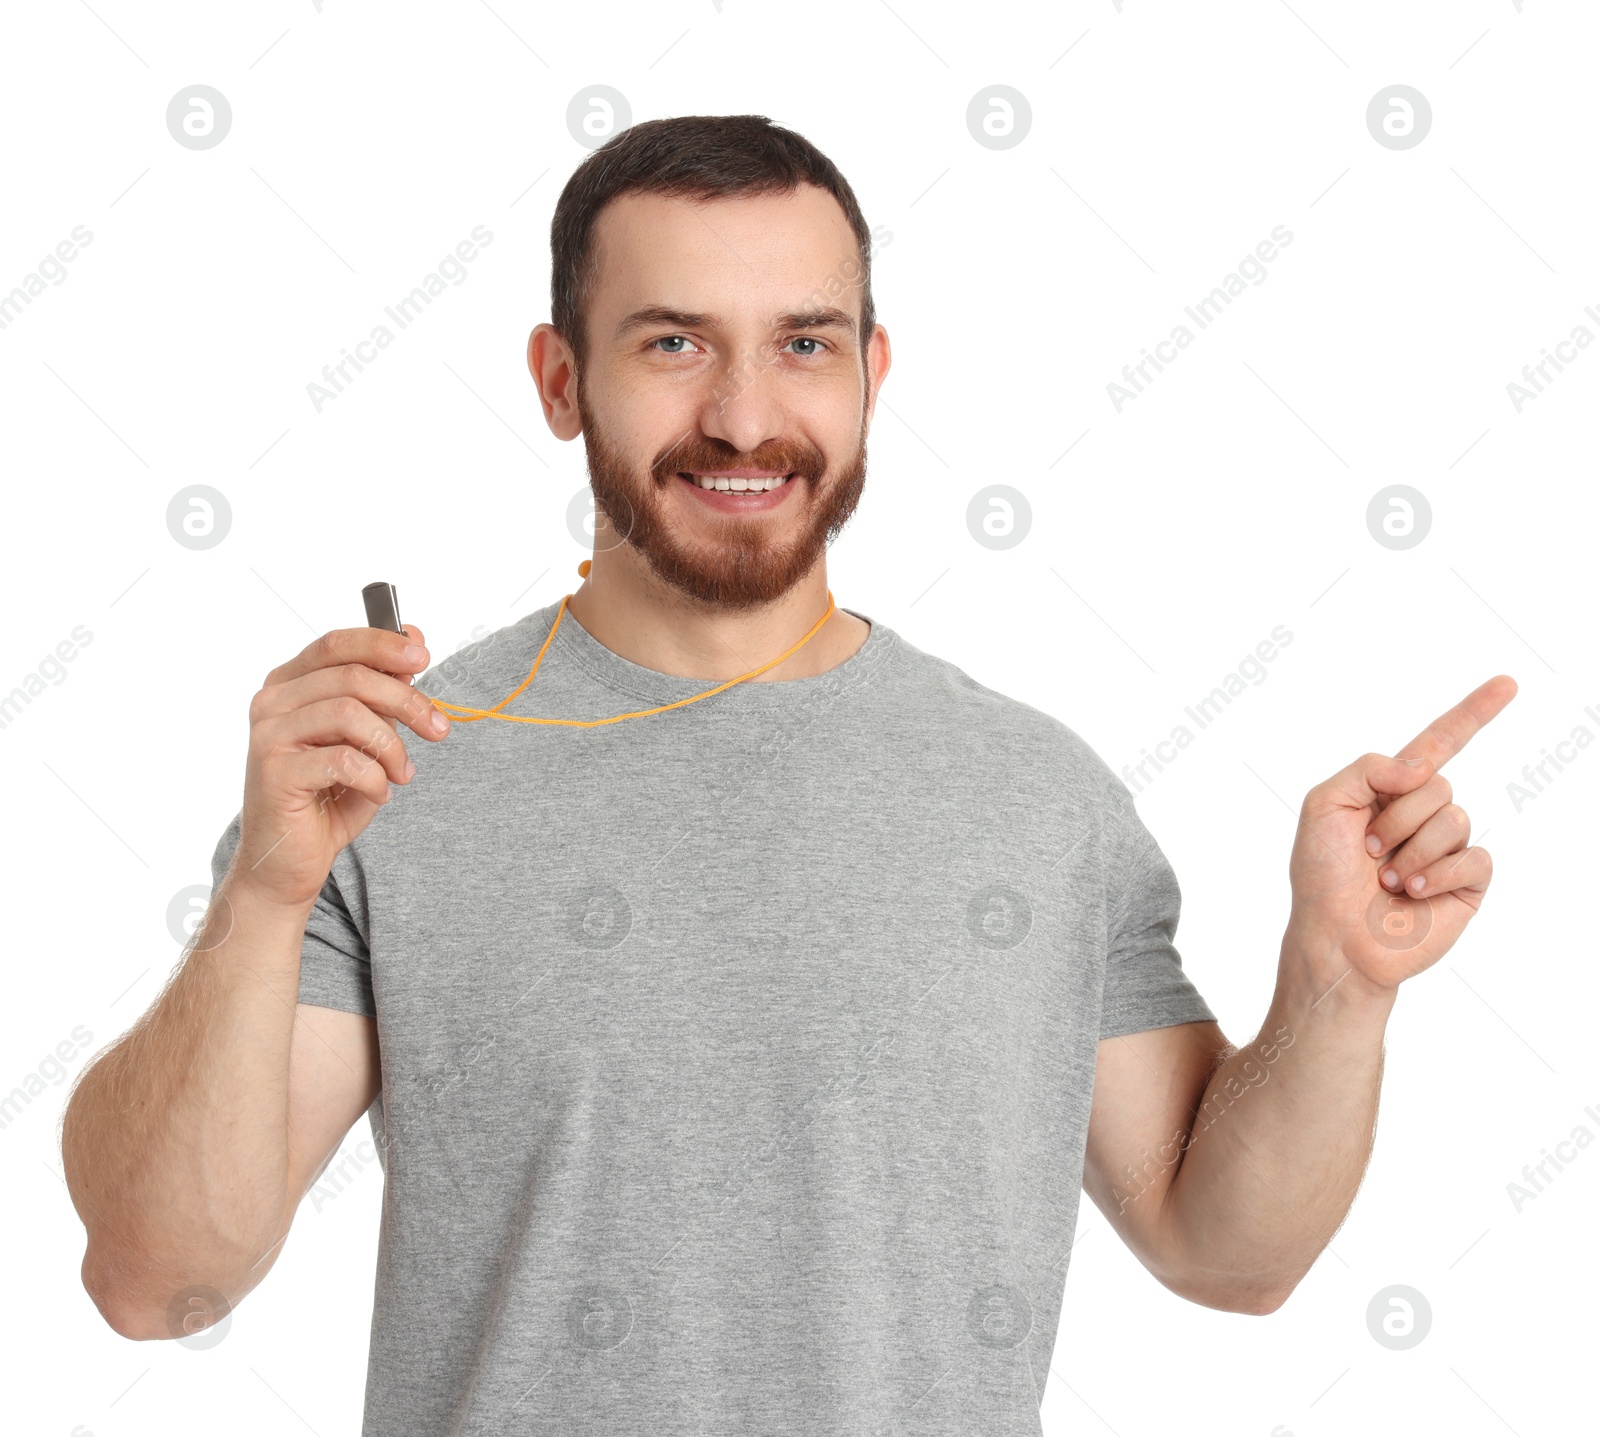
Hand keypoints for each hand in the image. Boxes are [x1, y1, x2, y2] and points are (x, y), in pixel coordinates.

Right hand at [233, 623, 448, 910]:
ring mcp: (268, 736)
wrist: (288, 861)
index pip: (337, 644)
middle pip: (352, 677)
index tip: (424, 658)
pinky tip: (377, 793)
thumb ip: (383, 693)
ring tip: (402, 774)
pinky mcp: (274, 773)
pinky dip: (374, 777)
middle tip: (437, 729)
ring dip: (391, 746)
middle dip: (406, 701)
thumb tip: (416, 639)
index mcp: (290, 684)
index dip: (383, 644)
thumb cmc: (328, 797)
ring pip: (349, 713)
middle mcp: (271, 702)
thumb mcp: (366, 738)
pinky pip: (343, 759)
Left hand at [1285, 674, 1517, 992]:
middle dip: (1396, 817)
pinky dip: (1438, 873)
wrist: (1333, 937)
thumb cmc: (1321, 874)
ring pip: (1455, 818)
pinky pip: (1473, 857)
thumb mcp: (1324, 805)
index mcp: (1392, 790)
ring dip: (1412, 849)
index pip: (1439, 743)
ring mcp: (1449, 847)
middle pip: (1438, 783)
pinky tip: (1413, 892)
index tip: (1508, 682)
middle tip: (1369, 851)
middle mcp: (1425, 814)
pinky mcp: (1468, 882)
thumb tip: (1422, 767)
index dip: (1473, 713)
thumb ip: (1368, 768)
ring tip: (1388, 878)